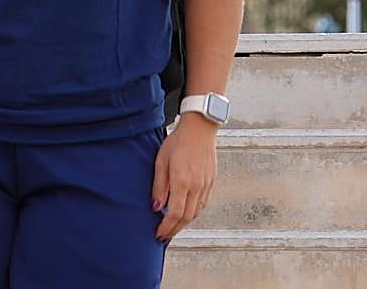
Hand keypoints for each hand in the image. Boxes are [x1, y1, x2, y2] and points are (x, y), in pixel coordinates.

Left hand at [152, 113, 218, 240]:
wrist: (199, 130)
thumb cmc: (177, 142)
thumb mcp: (161, 161)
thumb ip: (159, 186)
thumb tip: (156, 207)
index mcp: (183, 181)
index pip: (175, 213)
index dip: (166, 227)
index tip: (158, 233)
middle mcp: (197, 187)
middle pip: (187, 218)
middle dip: (174, 229)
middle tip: (163, 236)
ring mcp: (206, 186)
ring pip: (196, 213)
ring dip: (184, 223)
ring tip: (172, 227)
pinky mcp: (211, 183)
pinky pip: (202, 204)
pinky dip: (192, 213)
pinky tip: (184, 213)